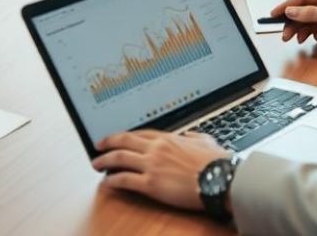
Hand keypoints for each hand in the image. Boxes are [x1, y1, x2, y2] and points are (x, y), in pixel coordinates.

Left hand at [92, 130, 228, 211]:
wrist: (221, 179)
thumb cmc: (216, 162)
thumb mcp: (204, 141)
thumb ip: (193, 137)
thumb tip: (189, 135)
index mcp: (168, 138)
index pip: (139, 133)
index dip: (125, 135)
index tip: (117, 138)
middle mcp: (156, 148)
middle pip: (123, 141)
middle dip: (107, 142)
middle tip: (98, 146)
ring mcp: (152, 165)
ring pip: (119, 158)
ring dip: (104, 160)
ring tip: (96, 164)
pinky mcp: (151, 184)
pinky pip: (125, 180)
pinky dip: (112, 181)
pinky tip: (106, 183)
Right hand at [270, 0, 316, 57]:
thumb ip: (311, 14)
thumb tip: (290, 11)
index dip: (286, 5)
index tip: (274, 14)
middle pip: (303, 12)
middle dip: (292, 22)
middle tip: (284, 34)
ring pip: (309, 23)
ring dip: (301, 30)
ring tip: (295, 40)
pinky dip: (313, 36)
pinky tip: (314, 39)